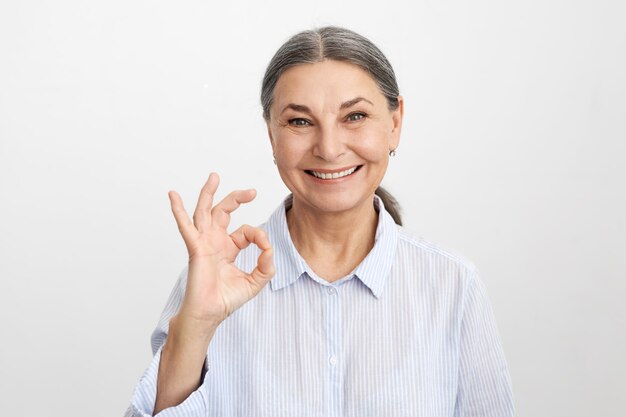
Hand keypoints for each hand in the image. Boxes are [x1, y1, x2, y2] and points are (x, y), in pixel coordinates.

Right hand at [167, 172, 274, 328]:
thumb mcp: (255, 281)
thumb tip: (269, 248)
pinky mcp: (196, 248)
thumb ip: (265, 265)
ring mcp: (204, 243)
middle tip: (251, 191)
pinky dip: (178, 210)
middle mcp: (214, 242)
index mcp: (227, 248)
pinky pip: (186, 226)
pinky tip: (173, 195)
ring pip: (204, 212)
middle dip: (236, 198)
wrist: (209, 314)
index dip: (259, 236)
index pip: (245, 231)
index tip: (265, 248)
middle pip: (223, 212)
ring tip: (214, 177)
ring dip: (208, 193)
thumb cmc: (226, 299)